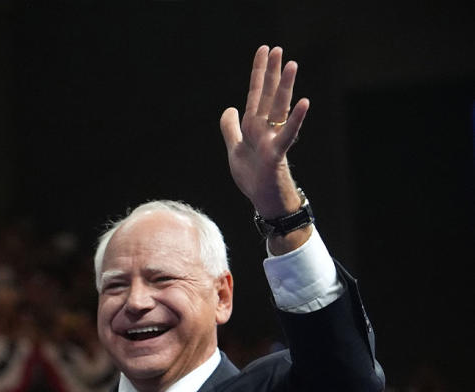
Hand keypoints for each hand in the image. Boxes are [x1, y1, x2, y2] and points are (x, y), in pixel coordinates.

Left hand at [219, 45, 309, 241]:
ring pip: (279, 109)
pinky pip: (287, 134)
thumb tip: (229, 108)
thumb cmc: (253, 176)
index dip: (259, 73)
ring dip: (285, 87)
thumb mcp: (235, 149)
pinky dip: (296, 119)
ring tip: (292, 64)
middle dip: (272, 72)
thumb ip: (230, 128)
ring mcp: (272, 139)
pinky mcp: (277, 154)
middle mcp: (265, 128)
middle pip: (269, 96)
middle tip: (277, 48)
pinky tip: (305, 102)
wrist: (263, 200)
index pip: (256, 94)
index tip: (264, 50)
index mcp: (254, 126)